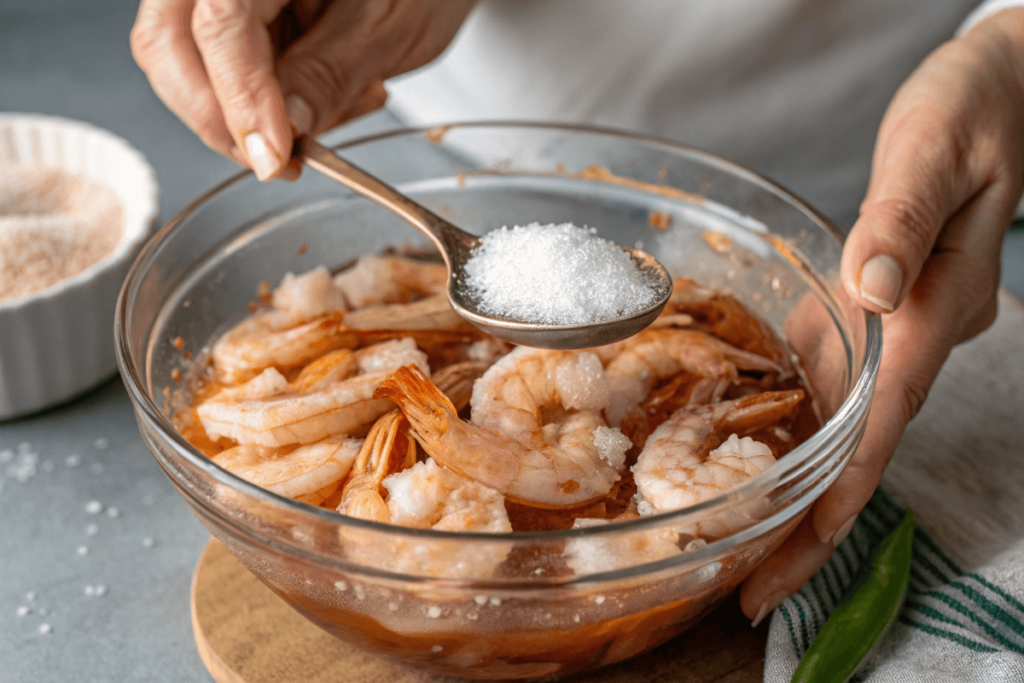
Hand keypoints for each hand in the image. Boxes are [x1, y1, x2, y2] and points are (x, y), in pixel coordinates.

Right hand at [131, 0, 475, 179]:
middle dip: (219, 119)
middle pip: (167, 43)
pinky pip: (209, 67)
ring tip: (323, 115)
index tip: (272, 158)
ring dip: (240, 115)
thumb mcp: (387, 27)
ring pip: (180, 62)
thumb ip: (326, 77)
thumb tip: (278, 134)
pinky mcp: (226, 13)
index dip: (239, 98)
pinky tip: (315, 99)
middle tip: (278, 162)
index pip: (218, 21)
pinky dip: (256, 102)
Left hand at [740, 9, 1023, 622]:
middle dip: (813, 523)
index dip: (840, 496)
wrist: (1003, 92)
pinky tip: (762, 461)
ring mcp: (901, 328)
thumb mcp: (934, 152)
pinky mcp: (880, 309)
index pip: (882, 424)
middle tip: (758, 591)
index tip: (801, 555)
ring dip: (805, 490)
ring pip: (850, 427)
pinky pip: (841, 384)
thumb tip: (869, 289)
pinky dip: (806, 430)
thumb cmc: (971, 112)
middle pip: (861, 447)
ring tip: (752, 551)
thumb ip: (902, 220)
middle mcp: (918, 334)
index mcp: (932, 310)